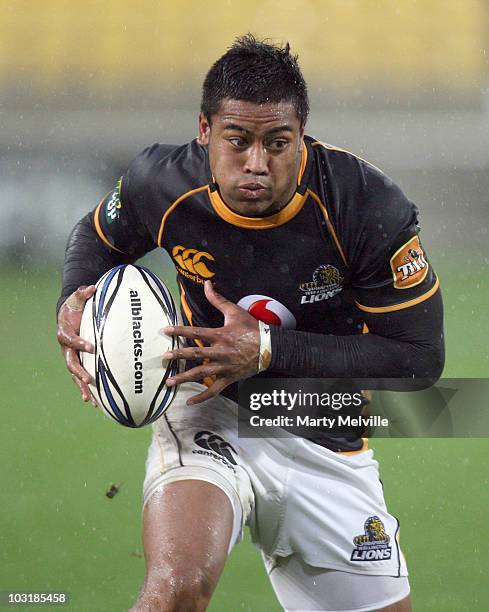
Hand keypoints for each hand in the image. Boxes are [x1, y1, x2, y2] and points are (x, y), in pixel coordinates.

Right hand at [56, 285, 96, 405]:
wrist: (68, 316)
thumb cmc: (75, 307)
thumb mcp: (77, 298)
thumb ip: (83, 293)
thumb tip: (92, 287)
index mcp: (65, 333)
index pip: (71, 340)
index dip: (80, 343)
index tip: (91, 347)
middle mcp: (66, 348)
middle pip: (70, 363)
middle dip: (80, 372)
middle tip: (89, 380)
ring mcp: (70, 357)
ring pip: (75, 375)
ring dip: (82, 387)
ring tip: (90, 399)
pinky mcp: (77, 362)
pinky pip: (80, 378)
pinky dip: (86, 389)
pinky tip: (93, 402)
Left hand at [163, 281, 259, 404]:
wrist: (270, 347)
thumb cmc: (252, 328)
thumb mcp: (235, 311)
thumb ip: (218, 299)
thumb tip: (207, 284)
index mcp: (220, 335)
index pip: (195, 331)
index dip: (179, 330)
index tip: (164, 331)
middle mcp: (220, 352)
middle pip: (195, 354)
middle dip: (178, 355)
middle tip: (164, 358)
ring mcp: (224, 367)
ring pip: (201, 374)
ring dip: (184, 378)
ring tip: (169, 382)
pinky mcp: (229, 378)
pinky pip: (214, 390)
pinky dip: (202, 397)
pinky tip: (190, 402)